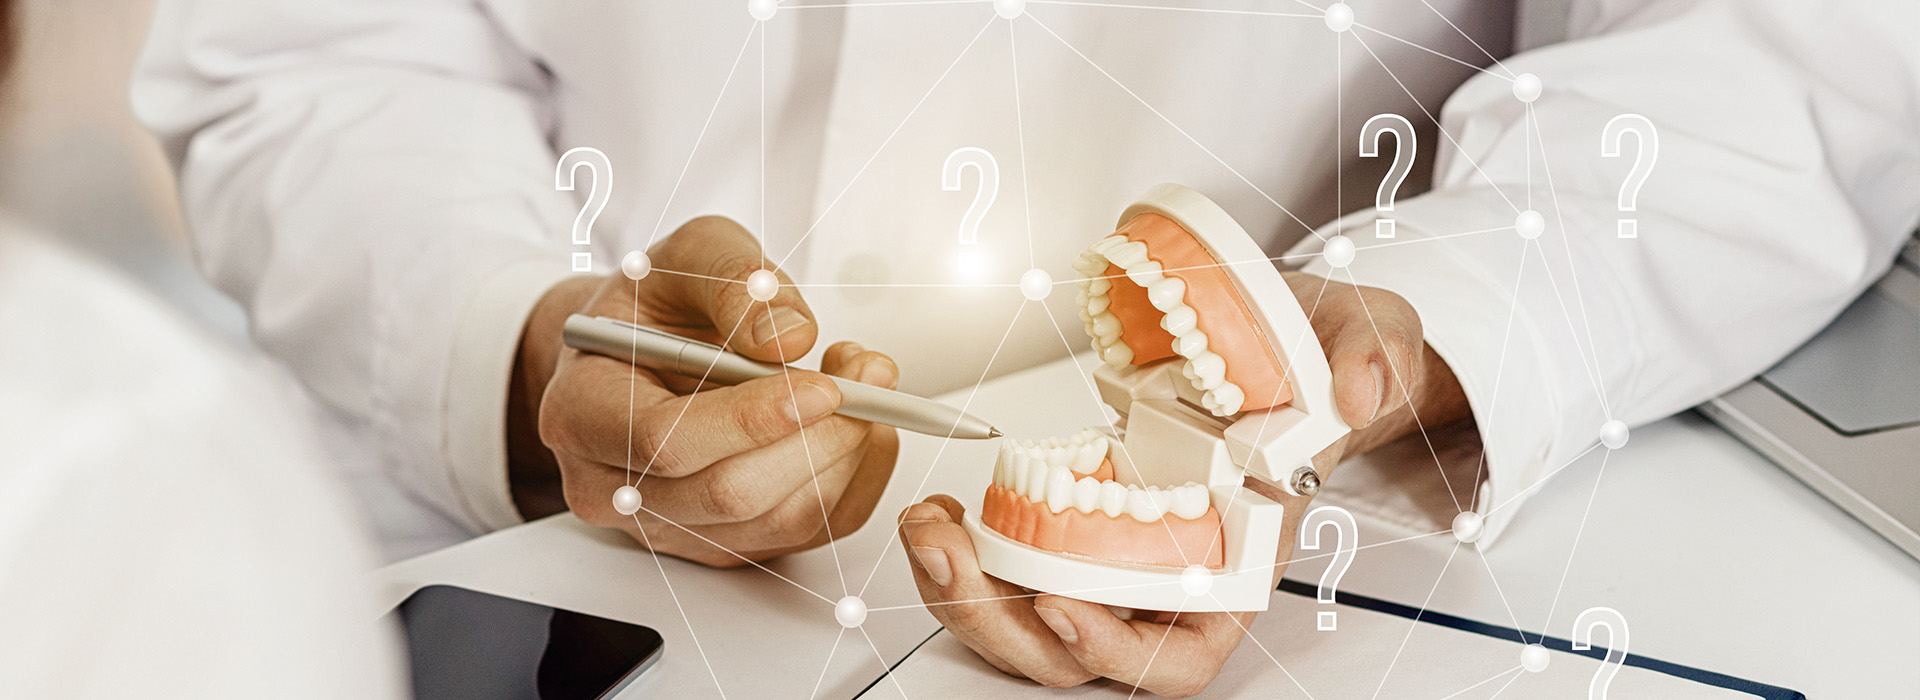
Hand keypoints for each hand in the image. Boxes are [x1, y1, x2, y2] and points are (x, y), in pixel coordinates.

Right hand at [507, 216, 900, 566]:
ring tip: (865, 383)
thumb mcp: (685, 256)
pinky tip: (862, 426)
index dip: (753, 419)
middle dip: (819, 435)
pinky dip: (854, 478)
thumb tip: (787, 337)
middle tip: (869, 374)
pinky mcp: (722, 544)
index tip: (825, 386)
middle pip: (730, 493)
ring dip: (846, 453)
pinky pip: (808, 532)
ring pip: (779, 520)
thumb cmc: (654, 307)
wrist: (640, 352)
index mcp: (581, 412)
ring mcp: (667, 528)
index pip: (667, 441)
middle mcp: (613, 487)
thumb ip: (732, 280)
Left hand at [895, 273, 1467, 695]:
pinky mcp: (1073, 515)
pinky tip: (940, 510)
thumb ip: (1377, 361)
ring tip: (928, 528)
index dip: (1119, 649)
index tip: (1063, 606)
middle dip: (1004, 618)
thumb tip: (1356, 393)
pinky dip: (966, 551)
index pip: (1181, 652)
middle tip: (952, 551)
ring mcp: (1117, 549)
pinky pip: (1010, 565)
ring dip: (967, 590)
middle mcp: (1172, 572)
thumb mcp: (1373, 338)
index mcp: (1241, 558)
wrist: (1287, 336)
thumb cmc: (1327, 357)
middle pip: (1079, 649)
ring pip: (1029, 620)